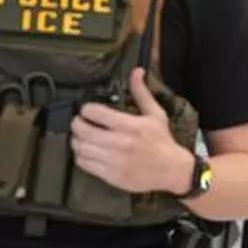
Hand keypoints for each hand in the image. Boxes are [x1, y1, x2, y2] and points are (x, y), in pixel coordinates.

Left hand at [70, 68, 191, 194]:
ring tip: (81, 137)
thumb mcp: (155, 114)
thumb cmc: (162, 141)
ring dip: (76, 140)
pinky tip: (86, 152)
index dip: (86, 109)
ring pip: (80, 148)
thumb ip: (141, 93)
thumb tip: (136, 71)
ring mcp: (113, 161)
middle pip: (83, 130)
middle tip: (79, 122)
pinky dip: (80, 156)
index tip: (86, 110)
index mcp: (129, 125)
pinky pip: (85, 164)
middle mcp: (119, 143)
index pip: (95, 113)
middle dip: (77, 123)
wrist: (171, 170)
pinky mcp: (110, 175)